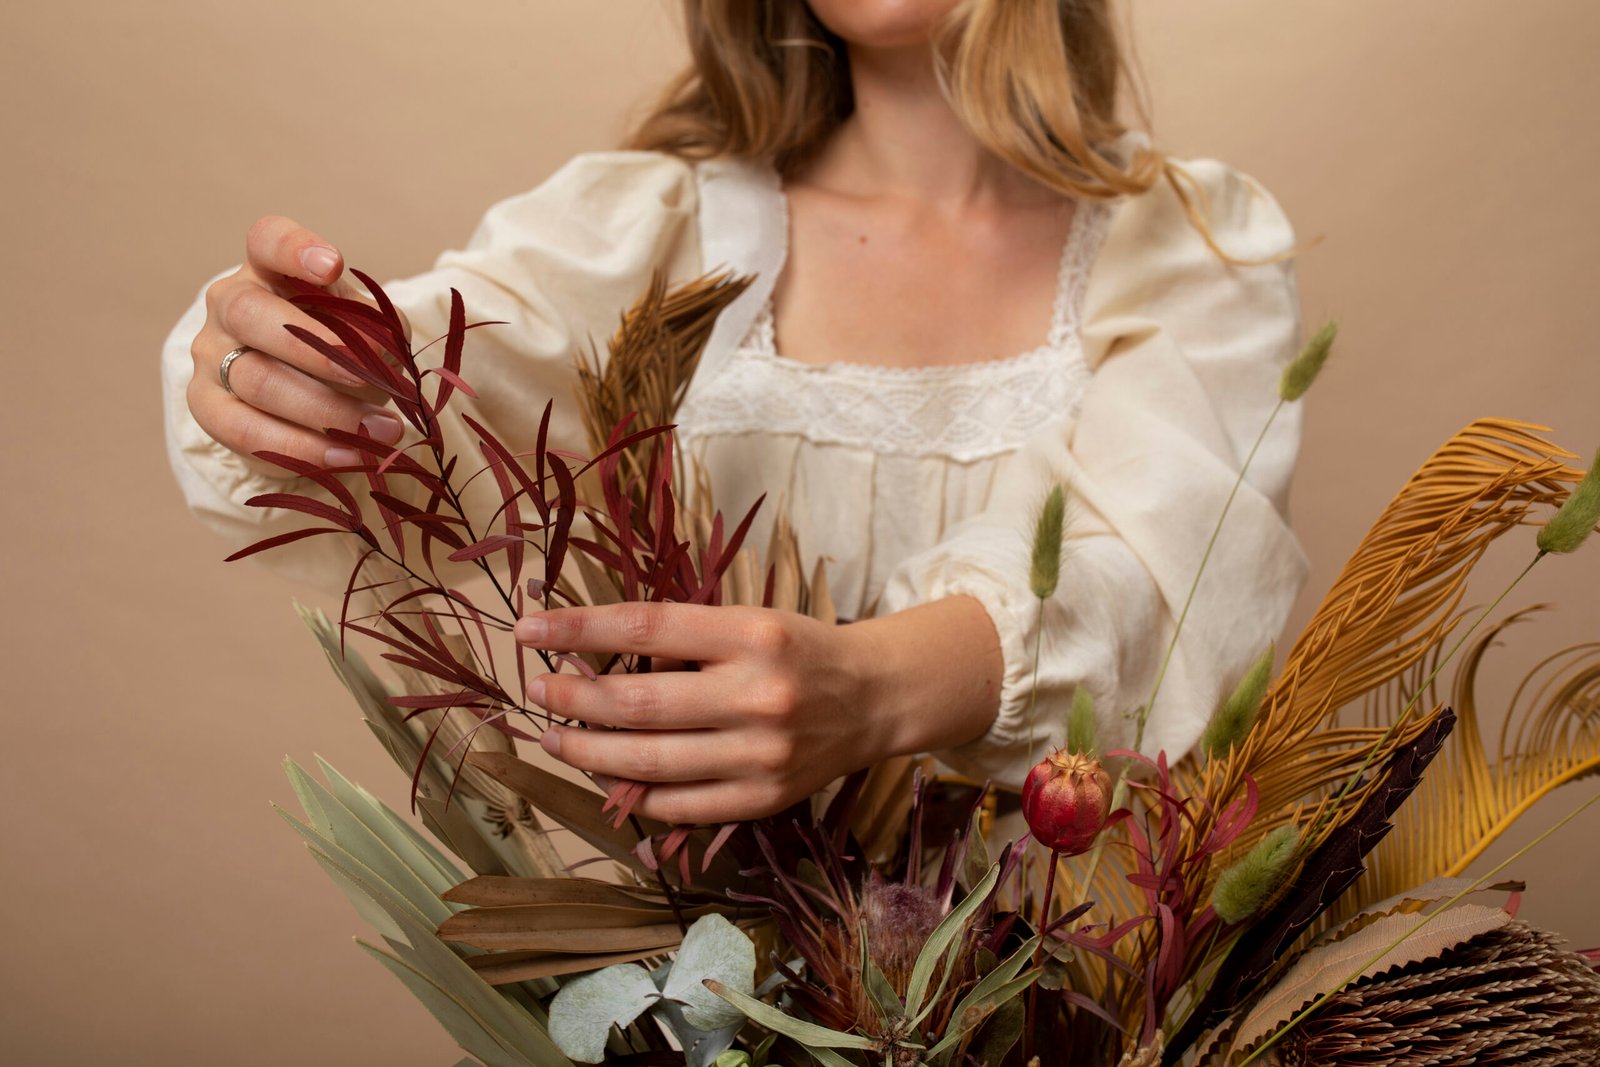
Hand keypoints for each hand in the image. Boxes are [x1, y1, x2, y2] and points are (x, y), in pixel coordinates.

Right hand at [187, 216, 406, 476]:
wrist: (297, 394)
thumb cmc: (337, 344)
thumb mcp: (363, 325)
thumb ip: (377, 328)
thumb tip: (387, 354)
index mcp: (267, 269)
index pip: (269, 242)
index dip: (295, 250)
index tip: (332, 265)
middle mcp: (228, 305)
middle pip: (252, 315)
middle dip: (317, 349)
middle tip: (370, 376)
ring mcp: (211, 356)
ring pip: (256, 380)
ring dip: (327, 410)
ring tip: (383, 430)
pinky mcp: (207, 408)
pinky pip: (248, 432)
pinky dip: (305, 448)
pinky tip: (350, 456)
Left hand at [514, 597, 1004, 823]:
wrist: (875, 699)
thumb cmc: (799, 650)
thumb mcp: (748, 621)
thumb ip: (681, 640)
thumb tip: (591, 658)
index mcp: (752, 634)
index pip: (646, 628)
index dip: (579, 628)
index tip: (529, 630)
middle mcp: (758, 695)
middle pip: (638, 702)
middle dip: (573, 697)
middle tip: (539, 689)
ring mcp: (761, 755)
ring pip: (649, 761)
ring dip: (588, 750)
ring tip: (555, 736)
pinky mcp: (764, 800)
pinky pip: (678, 805)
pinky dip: (634, 791)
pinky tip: (608, 775)